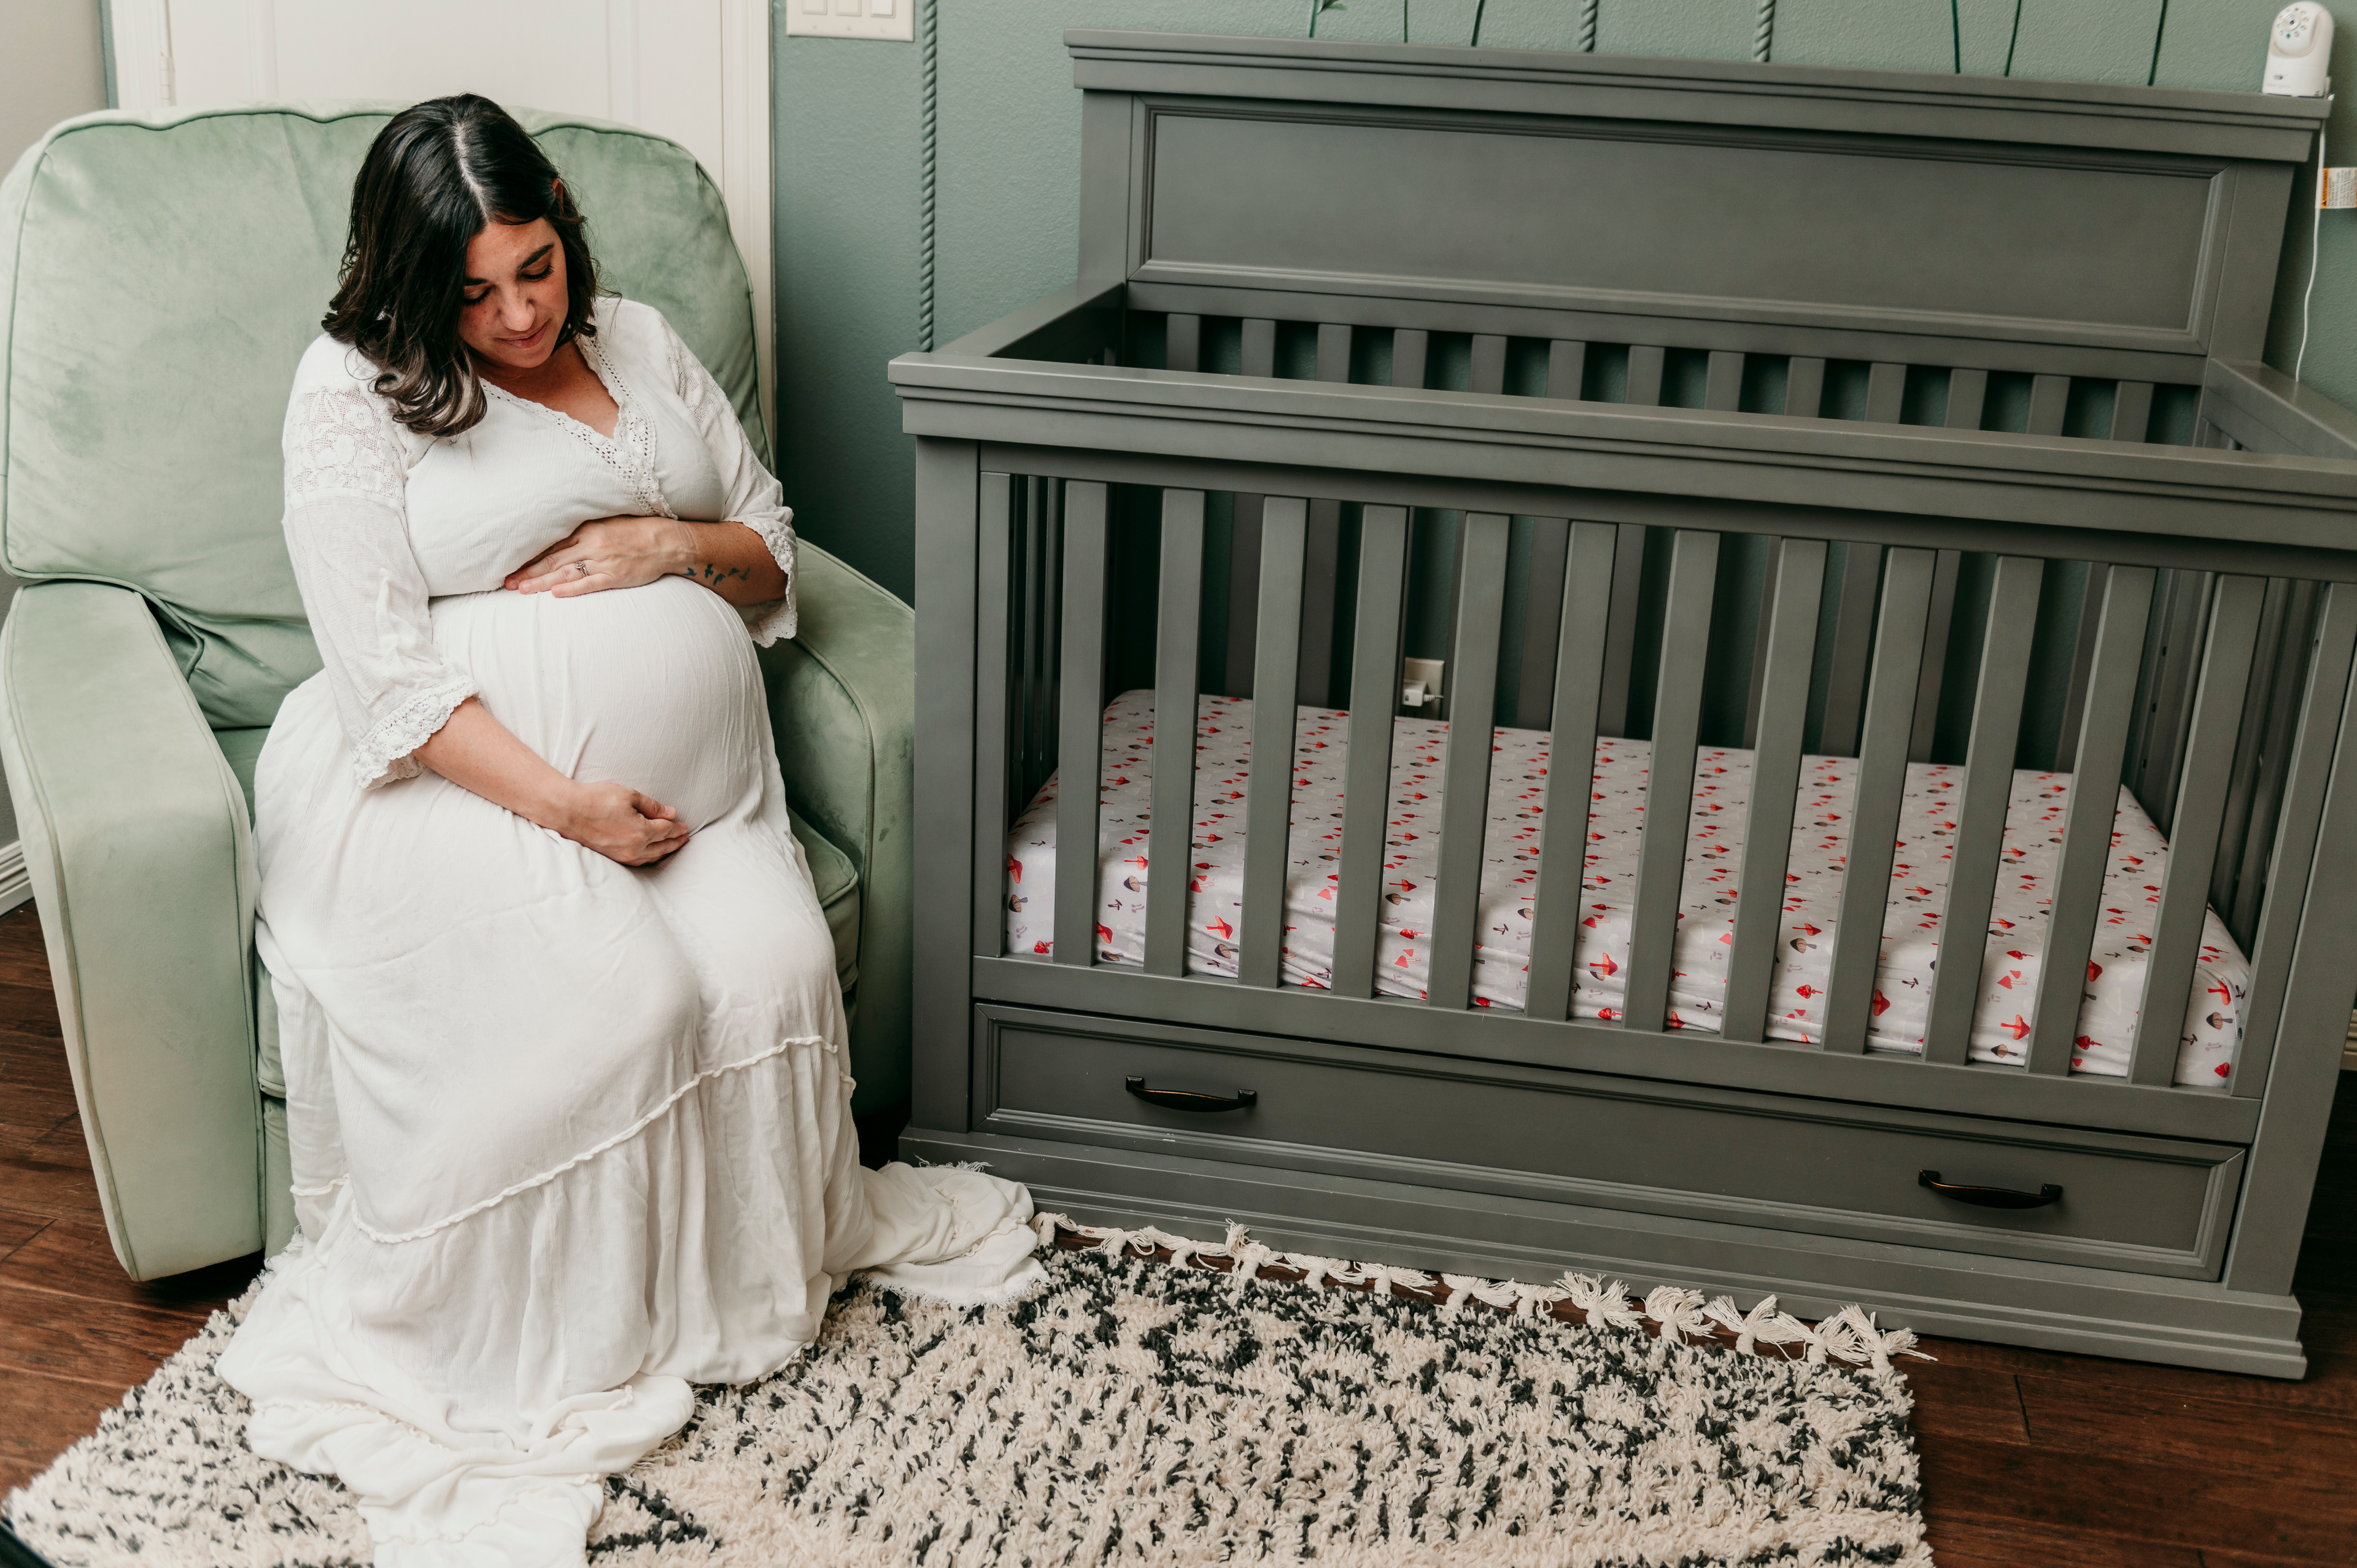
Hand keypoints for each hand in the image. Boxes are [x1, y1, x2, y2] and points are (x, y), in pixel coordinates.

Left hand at [507, 516, 689, 596]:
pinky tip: (555, 594)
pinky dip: (571, 589)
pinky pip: (589, 584)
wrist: (667, 541)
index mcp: (587, 529)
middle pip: (552, 560)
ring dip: (542, 582)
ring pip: (565, 573)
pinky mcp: (615, 576)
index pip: (551, 545)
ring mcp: (603, 561)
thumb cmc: (638, 530)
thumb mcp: (607, 522)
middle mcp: (591, 545)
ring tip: (522, 590)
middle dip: (528, 572)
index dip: (530, 556)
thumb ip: (584, 530)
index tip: (512, 565)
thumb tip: (560, 540)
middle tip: (507, 582)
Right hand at [554, 779, 689, 865]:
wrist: (567, 811)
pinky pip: (638, 861)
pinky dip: (649, 857)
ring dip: (664, 851)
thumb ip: (653, 806)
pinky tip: (651, 853)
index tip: (685, 825)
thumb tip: (671, 813)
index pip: (666, 830)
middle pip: (662, 846)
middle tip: (685, 838)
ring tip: (673, 846)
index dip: (677, 826)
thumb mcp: (629, 795)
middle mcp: (634, 848)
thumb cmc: (597, 799)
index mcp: (641, 832)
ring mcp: (622, 855)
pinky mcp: (612, 857)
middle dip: (675, 841)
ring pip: (651, 857)